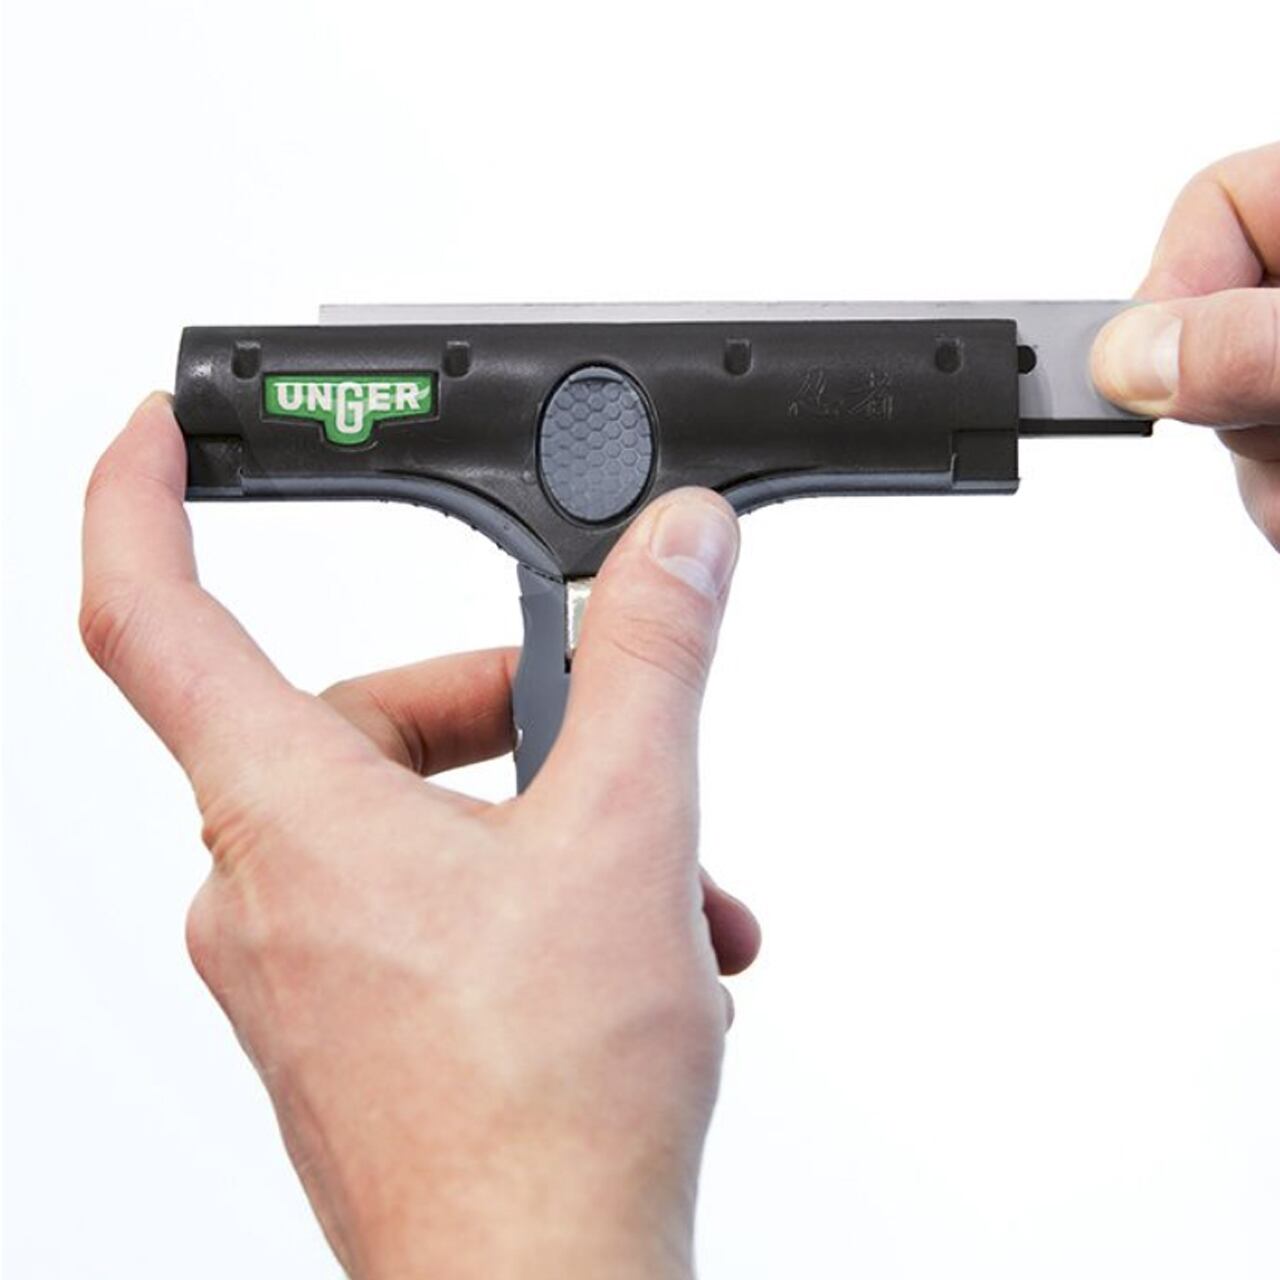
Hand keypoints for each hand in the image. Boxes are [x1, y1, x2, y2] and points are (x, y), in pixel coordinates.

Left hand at [80, 394, 760, 1279]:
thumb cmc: (543, 1112)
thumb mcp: (624, 831)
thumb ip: (649, 664)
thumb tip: (675, 550)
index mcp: (289, 813)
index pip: (150, 613)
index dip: (140, 499)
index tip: (160, 433)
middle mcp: (267, 886)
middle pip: (361, 717)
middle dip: (503, 709)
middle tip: (606, 728)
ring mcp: (306, 963)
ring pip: (418, 817)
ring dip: (548, 817)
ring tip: (665, 880)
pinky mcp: (354, 1021)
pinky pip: (430, 901)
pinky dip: (531, 891)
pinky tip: (636, 944)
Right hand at [1091, 141, 1279, 544]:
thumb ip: (1246, 345)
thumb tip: (1128, 355)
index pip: (1218, 206)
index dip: (1174, 281)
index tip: (1164, 364)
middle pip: (1201, 324)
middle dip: (1219, 401)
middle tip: (1264, 425)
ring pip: (1218, 413)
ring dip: (1258, 468)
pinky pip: (1253, 470)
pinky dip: (1277, 502)